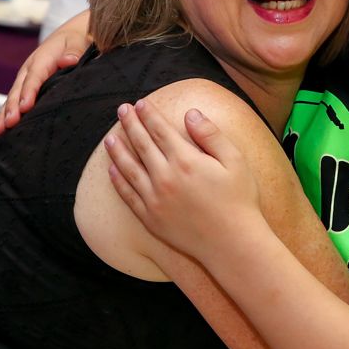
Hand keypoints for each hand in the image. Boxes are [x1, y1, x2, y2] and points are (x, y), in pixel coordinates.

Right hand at [0, 10, 91, 134]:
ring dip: (5, 113)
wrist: (69, 37)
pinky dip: (7, 114)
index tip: (26, 107)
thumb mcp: (78, 42)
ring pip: (13, 97)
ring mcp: (25, 79)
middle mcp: (29, 70)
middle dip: (13, 107)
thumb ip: (74, 51)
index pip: (34, 77)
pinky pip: (15, 101)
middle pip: (19, 89)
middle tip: (9, 123)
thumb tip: (68, 61)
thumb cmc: (75, 41)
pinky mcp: (26, 87)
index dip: (29, 92)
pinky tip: (1, 129)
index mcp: (42, 59)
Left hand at [105, 100, 263, 258]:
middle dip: (130, 124)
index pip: (160, 130)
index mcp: (185, 160)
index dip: (149, 115)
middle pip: (142, 144)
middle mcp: (165, 177)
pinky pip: (128, 195)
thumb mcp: (235, 161)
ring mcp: (154, 199)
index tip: (140, 103)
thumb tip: (190, 113)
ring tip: (109, 138)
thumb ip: (210, 135)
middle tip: (121, 110)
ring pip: (129, 168)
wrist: (231, 244)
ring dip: (118, 150)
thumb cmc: (239, 200)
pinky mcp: (150, 218)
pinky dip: (118, 180)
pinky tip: (112, 169)